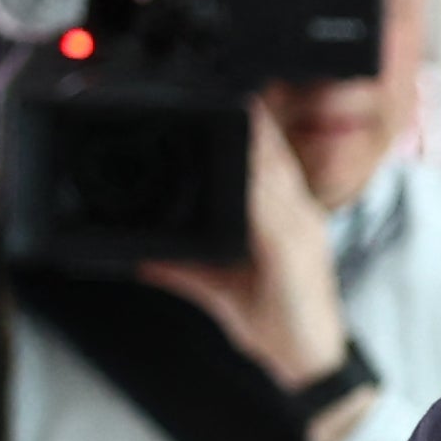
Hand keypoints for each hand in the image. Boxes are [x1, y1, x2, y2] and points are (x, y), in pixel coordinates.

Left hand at [137, 101, 350, 404]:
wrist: (307, 362)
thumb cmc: (273, 319)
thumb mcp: (213, 285)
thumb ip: (179, 264)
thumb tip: (134, 252)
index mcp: (280, 212)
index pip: (262, 154)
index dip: (244, 120)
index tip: (214, 89)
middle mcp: (295, 211)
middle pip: (270, 149)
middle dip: (247, 113)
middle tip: (216, 77)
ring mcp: (300, 227)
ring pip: (273, 168)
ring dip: (252, 135)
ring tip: (227, 101)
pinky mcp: (297, 248)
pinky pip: (274, 205)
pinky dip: (258, 179)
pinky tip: (242, 161)